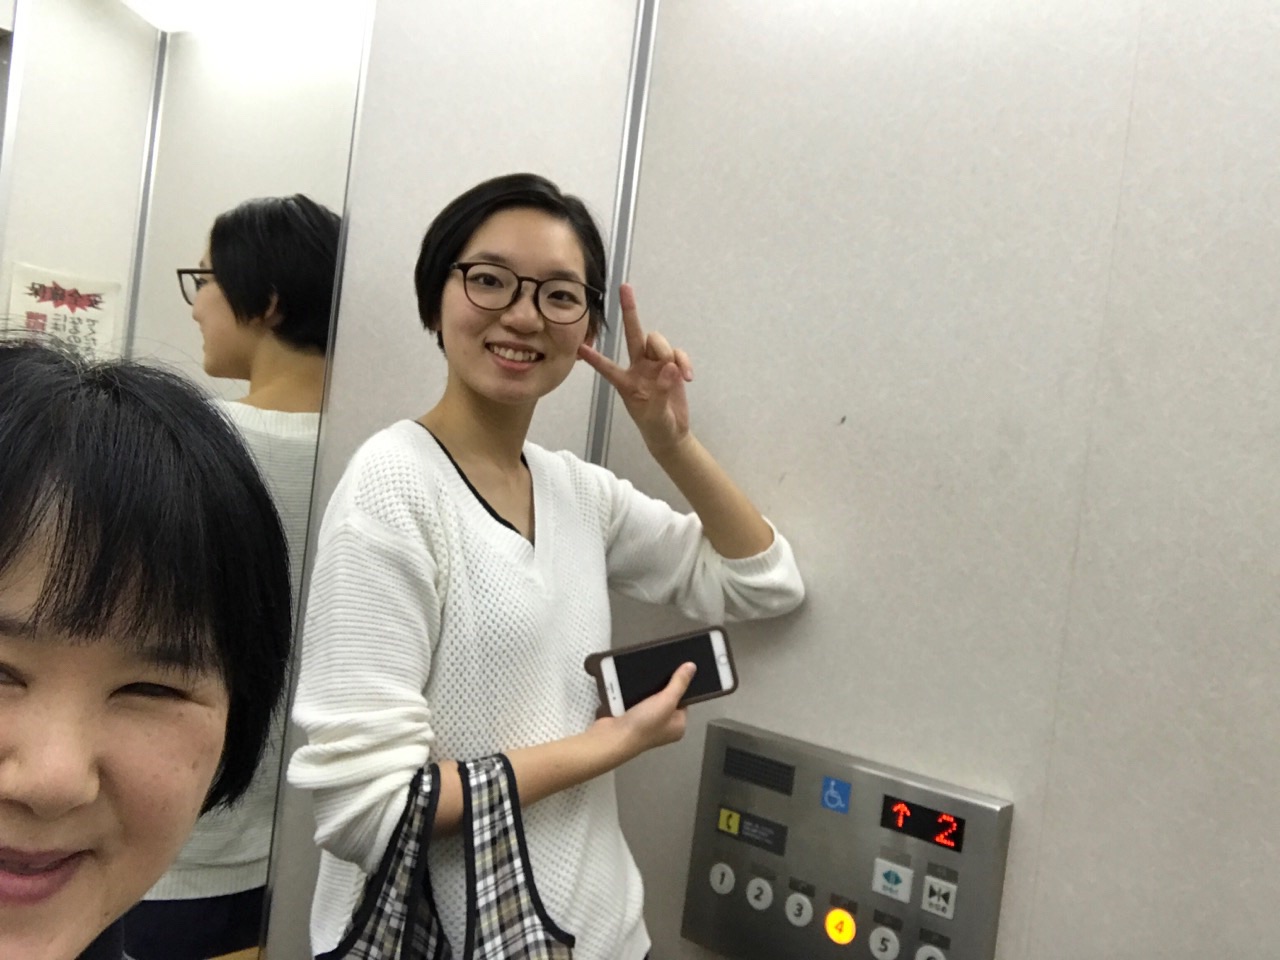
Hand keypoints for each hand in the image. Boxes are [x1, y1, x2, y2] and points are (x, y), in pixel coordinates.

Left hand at [577, 284, 693, 453]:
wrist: (672, 432)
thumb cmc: (655, 425)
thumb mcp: (655, 415)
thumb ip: (660, 392)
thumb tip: (668, 367)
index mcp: (626, 382)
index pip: (607, 368)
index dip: (594, 358)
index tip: (580, 347)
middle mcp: (639, 367)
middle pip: (633, 334)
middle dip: (630, 311)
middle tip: (625, 288)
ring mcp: (656, 365)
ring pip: (658, 341)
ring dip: (667, 351)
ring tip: (676, 373)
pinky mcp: (673, 366)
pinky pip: (678, 354)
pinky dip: (684, 362)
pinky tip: (687, 377)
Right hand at [591, 662, 695, 760]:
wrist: (612, 737)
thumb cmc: (644, 724)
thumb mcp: (666, 701)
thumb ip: (679, 683)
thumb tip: (692, 667)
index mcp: (678, 726)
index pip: (684, 701)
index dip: (680, 686)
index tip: (676, 669)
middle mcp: (664, 727)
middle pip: (666, 699)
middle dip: (661, 685)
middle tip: (659, 668)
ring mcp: (646, 723)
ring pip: (649, 699)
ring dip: (646, 687)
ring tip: (645, 670)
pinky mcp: (630, 718)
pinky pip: (635, 700)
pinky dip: (634, 692)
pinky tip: (632, 680)